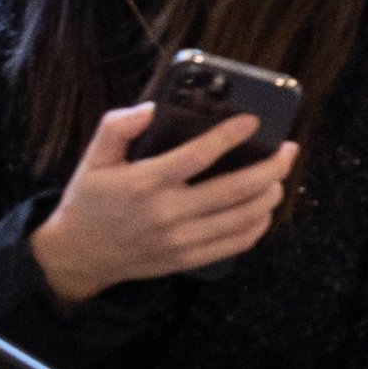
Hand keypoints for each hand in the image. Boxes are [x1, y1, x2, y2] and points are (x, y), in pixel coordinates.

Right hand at [29, 103, 295, 305]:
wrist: (78, 255)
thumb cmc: (89, 201)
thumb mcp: (93, 158)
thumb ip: (118, 127)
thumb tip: (152, 108)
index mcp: (145, 183)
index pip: (198, 156)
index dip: (229, 136)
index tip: (253, 122)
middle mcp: (167, 213)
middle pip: (234, 191)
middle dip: (270, 169)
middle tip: (288, 151)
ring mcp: (180, 240)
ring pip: (241, 219)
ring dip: (269, 197)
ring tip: (281, 177)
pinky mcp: (186, 260)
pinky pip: (233, 245)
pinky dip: (257, 227)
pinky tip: (264, 210)